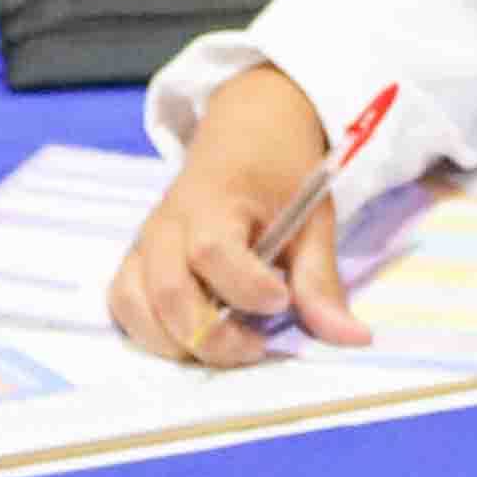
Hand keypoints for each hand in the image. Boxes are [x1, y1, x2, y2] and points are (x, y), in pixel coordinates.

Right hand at [109, 64, 368, 364]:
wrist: (245, 131)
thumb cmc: (278, 173)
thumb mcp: (312, 219)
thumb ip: (321, 282)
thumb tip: (352, 339)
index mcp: (214, 201)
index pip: (214, 252)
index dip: (246, 288)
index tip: (281, 300)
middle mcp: (168, 223)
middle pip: (168, 291)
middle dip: (211, 336)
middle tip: (257, 345)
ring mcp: (145, 243)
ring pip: (134, 305)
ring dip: (177, 342)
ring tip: (227, 345)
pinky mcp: (136, 260)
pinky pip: (123, 304)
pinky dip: (149, 332)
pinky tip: (193, 337)